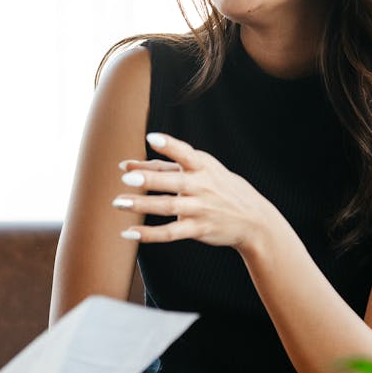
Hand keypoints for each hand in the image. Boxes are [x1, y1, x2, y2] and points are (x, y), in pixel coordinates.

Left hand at [115, 133, 279, 253]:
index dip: (169, 145)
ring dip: (142, 205)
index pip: (185, 153)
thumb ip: (163, 166)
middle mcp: (201, 186)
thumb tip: (125, 166)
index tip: (151, 138)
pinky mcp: (198, 229)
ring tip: (118, 203)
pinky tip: (128, 233)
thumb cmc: (218, 187)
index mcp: (203, 166)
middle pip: (172, 182)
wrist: (253, 219)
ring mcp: (200, 209)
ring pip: (167, 207)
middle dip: (149, 179)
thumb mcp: (200, 170)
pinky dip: (149, 234)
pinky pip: (170, 233)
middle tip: (126, 178)